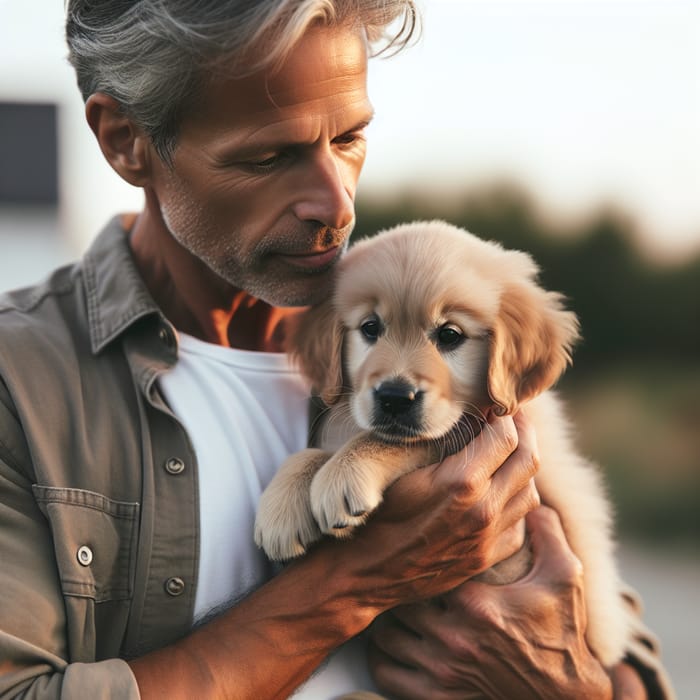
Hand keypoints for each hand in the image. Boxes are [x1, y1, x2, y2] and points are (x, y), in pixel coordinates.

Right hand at [331, 411, 539, 610]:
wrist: (361, 571)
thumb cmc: (374, 511)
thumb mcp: (399, 464)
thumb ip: (439, 440)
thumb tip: (467, 417)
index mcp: (461, 482)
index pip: (506, 436)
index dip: (504, 414)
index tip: (495, 406)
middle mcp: (483, 511)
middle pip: (528, 460)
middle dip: (524, 432)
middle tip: (511, 419)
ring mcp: (486, 539)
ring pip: (529, 493)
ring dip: (522, 467)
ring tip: (505, 453)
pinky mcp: (484, 559)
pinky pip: (519, 525)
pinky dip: (515, 503)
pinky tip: (498, 492)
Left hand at [366, 506, 614, 699]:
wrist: (565, 699)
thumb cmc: (561, 635)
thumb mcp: (564, 577)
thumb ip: (547, 533)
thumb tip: (530, 499)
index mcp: (477, 604)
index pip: (427, 568)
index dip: (421, 558)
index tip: (422, 549)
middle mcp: (453, 638)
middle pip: (400, 600)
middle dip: (400, 587)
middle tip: (403, 576)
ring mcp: (441, 672)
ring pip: (386, 637)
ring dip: (388, 621)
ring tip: (396, 607)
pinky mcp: (435, 698)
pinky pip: (386, 675)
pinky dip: (382, 659)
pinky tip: (394, 645)